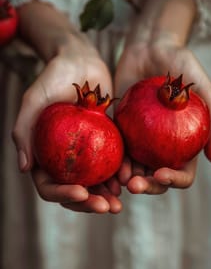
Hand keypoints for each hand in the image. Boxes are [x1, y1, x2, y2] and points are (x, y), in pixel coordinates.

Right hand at [12, 32, 121, 212]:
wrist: (80, 61)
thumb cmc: (52, 77)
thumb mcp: (33, 101)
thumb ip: (24, 132)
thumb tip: (25, 169)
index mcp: (44, 154)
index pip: (48, 185)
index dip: (62, 194)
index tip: (81, 193)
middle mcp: (64, 157)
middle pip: (73, 190)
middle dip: (88, 203)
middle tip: (106, 207)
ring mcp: (84, 151)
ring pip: (94, 181)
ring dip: (106, 195)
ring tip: (119, 202)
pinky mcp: (104, 141)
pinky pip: (111, 162)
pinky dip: (118, 173)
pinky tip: (128, 178)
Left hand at [114, 0, 210, 194]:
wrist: (151, 47)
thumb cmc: (182, 65)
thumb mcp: (204, 89)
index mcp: (184, 143)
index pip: (183, 172)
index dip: (174, 180)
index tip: (160, 174)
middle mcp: (162, 146)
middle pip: (155, 177)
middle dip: (147, 186)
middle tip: (134, 185)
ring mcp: (141, 139)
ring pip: (133, 168)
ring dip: (126, 178)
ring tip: (119, 179)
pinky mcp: (122, 128)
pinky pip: (117, 148)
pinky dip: (113, 159)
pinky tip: (107, 165)